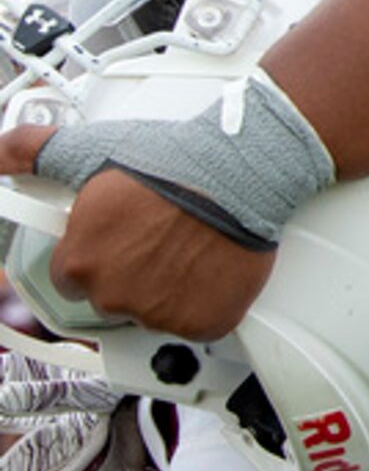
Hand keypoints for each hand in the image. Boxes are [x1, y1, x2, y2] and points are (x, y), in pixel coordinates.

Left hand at [0, 128, 273, 341]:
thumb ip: (33, 152)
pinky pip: (198, 323)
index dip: (99, 252)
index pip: (73, 276)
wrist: (242, 167)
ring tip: (191, 244)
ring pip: (156, 311)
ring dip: (170, 286)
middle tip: (161, 234)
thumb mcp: (93, 147)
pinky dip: (207, 301)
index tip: (123, 235)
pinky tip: (212, 265)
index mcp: (79, 262)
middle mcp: (113, 294)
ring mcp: (159, 312)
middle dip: (134, 270)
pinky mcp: (204, 321)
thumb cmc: (174, 158)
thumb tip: (0, 153)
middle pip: (114, 296)